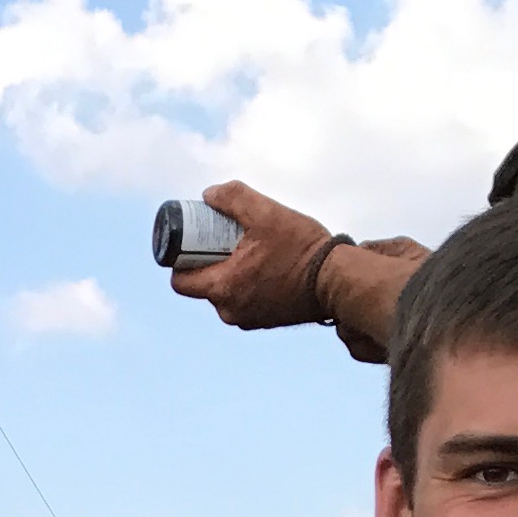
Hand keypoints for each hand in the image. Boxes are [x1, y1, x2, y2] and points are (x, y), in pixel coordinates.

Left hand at [169, 182, 345, 332]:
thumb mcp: (266, 213)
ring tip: (253, 249)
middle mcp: (230, 311)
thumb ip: (233, 198)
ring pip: (225, 291)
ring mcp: (247, 319)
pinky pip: (244, 299)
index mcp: (223, 289)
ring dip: (231, 270)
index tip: (197, 239)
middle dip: (211, 259)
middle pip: (203, 283)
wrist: (338, 280)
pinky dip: (248, 282)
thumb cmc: (303, 248)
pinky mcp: (264, 321)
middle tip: (228, 237)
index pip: (180, 280)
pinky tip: (267, 264)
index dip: (182, 257)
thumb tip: (209, 195)